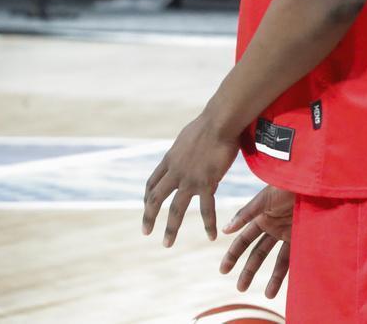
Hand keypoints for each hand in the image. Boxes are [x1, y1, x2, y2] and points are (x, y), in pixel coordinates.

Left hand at [142, 112, 239, 245]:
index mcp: (170, 159)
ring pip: (176, 209)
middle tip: (146, 232)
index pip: (152, 182)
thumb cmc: (210, 123)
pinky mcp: (207, 183)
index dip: (147, 196)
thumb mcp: (189, 136)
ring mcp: (189, 179)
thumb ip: (186, 147)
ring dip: (170, 228)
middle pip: (155, 199)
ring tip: (167, 244)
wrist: (220, 122)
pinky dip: (209, 223)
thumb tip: (191, 146)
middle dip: (149, 217)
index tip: (147, 206)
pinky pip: (206, 208)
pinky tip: (211, 236)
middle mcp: (175, 172)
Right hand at [220, 185, 293, 297]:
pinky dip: (290, 270)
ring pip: (277, 259)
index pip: (243, 240)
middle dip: (249, 270)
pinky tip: (287, 282)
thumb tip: (224, 230)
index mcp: (260, 218)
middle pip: (258, 253)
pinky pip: (294, 256)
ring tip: (268, 294)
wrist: (312, 181)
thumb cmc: (287, 185)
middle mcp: (273, 228)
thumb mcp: (265, 198)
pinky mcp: (302, 236)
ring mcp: (288, 233)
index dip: (233, 255)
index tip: (223, 270)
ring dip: (273, 277)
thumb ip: (246, 214)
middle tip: (240, 288)